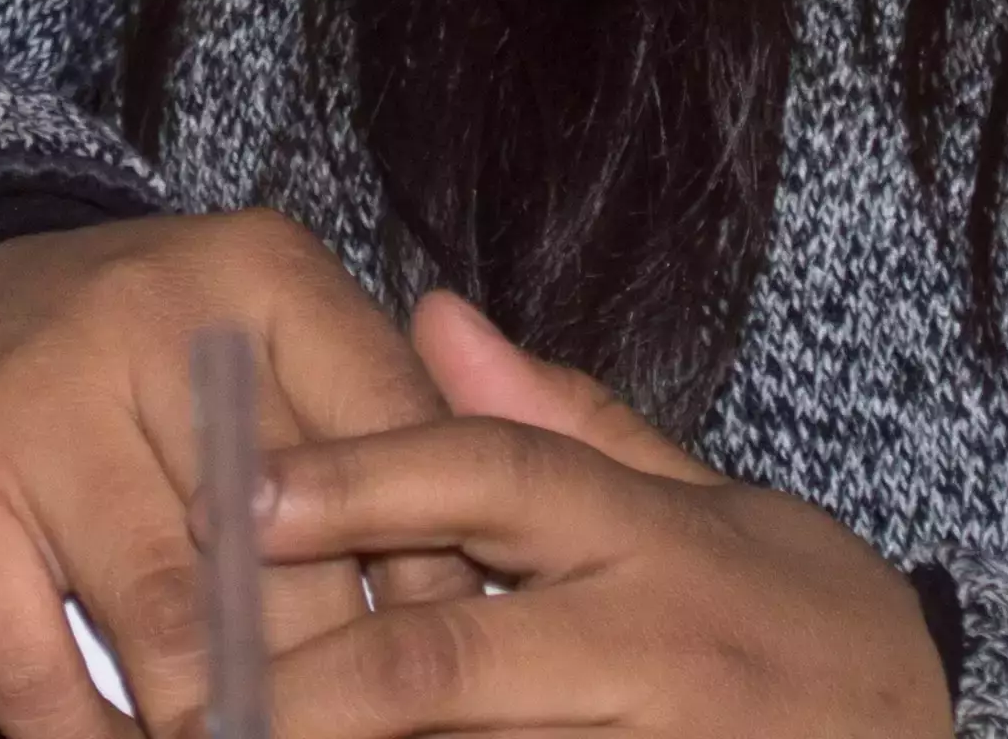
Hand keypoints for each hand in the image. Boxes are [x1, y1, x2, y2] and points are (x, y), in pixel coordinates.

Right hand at [0, 209, 448, 738]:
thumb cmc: (125, 365)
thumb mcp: (254, 355)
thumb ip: (361, 449)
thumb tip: (464, 610)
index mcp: (259, 279)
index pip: (391, 442)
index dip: (431, 584)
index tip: (449, 683)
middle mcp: (148, 318)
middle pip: (284, 556)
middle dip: (327, 690)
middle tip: (361, 738)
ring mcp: (32, 404)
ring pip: (171, 624)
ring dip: (222, 729)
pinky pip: (38, 671)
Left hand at [241, 290, 948, 737]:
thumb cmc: (809, 627)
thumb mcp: (715, 508)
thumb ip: (569, 424)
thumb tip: (432, 311)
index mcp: (652, 541)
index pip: (494, 479)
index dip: (361, 479)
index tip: (238, 495)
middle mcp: (650, 652)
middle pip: (447, 659)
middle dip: (308, 679)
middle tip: (198, 682)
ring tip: (238, 738)